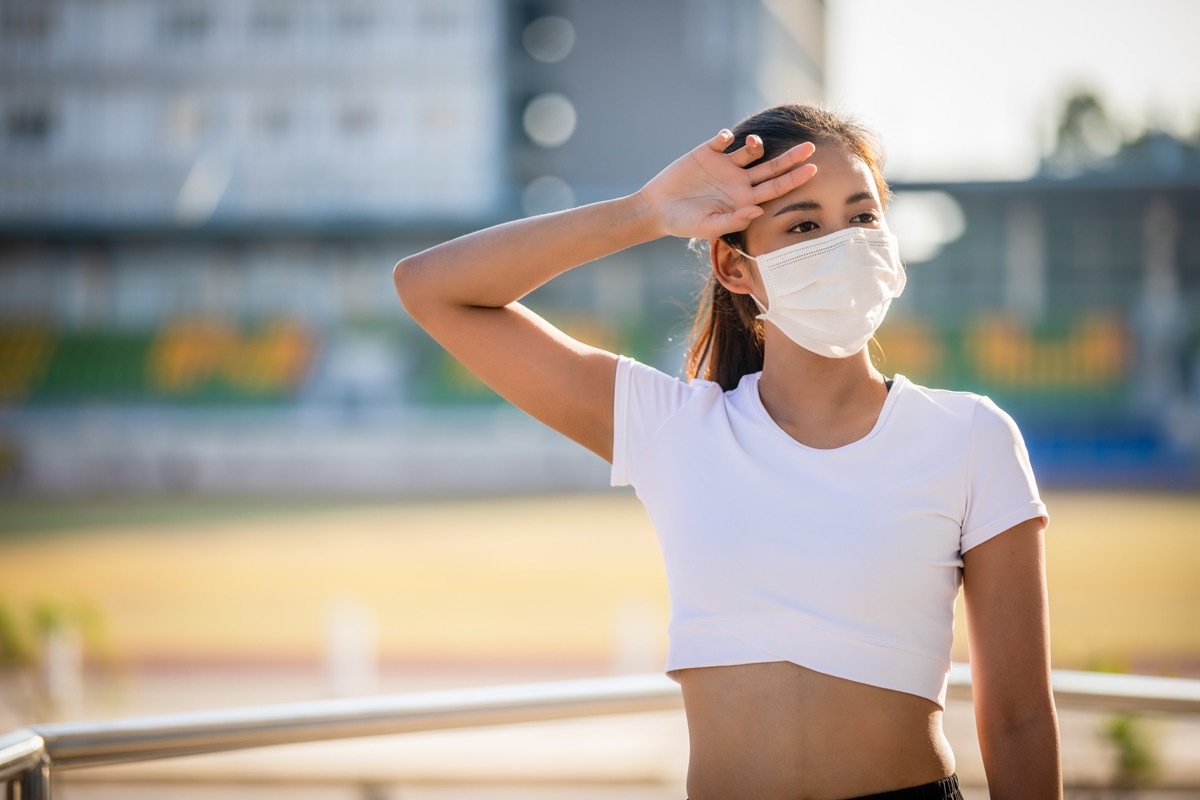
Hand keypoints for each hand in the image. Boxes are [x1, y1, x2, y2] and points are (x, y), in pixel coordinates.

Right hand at [636, 130, 817, 240]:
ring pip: (750, 151)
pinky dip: (726, 136)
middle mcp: (739, 180)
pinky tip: (725, 139)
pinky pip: (723, 139)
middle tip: (811, 147)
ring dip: (756, 144)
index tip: (813, 170)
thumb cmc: (684, 223)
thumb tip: (757, 211)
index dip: (794, 179)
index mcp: (744, 199)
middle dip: (791, 157)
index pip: (775, 188)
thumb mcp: (708, 226)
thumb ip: (733, 220)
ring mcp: (725, 165)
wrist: (657, 209)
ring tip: (754, 143)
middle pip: (772, 167)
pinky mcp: (707, 152)